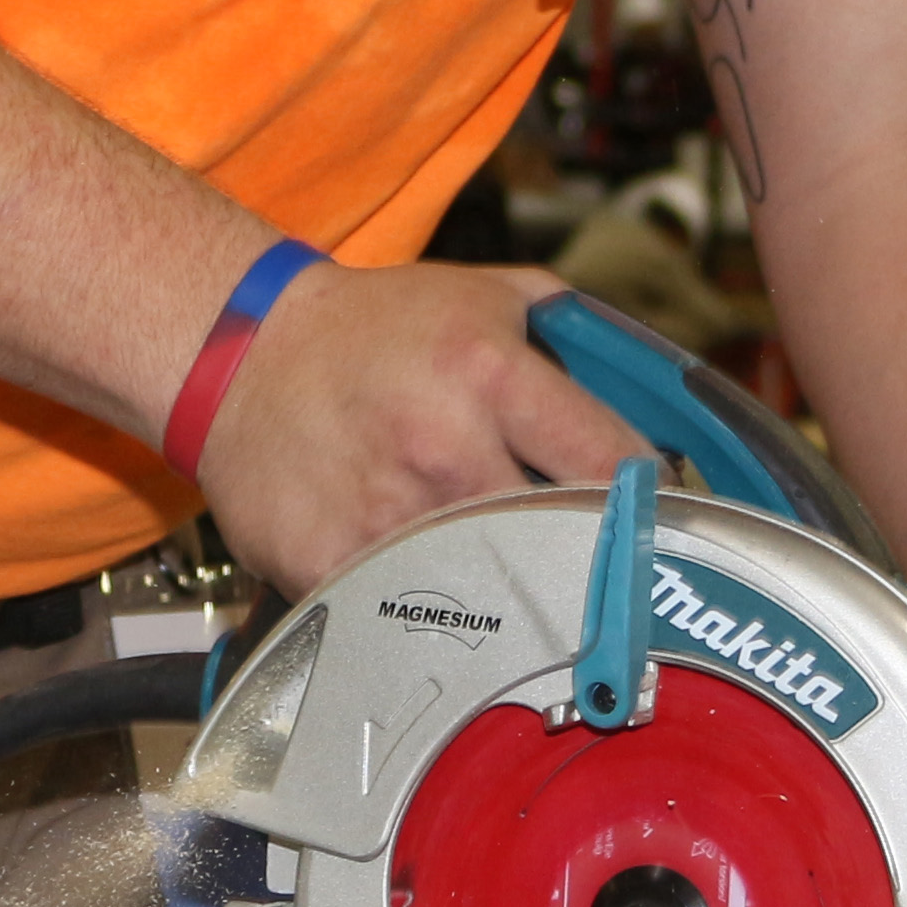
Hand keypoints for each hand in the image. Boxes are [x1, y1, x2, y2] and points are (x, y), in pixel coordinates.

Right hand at [188, 260, 640, 594]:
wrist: (240, 353)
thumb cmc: (374, 328)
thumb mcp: (488, 295)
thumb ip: (581, 336)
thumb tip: (666, 401)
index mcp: (488, 372)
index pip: (611, 461)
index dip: (647, 500)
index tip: (656, 521)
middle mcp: (442, 444)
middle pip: (562, 538)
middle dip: (588, 556)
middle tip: (600, 571)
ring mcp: (384, 511)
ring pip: (493, 587)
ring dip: (514, 591)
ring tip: (515, 579)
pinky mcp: (330, 561)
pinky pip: (412, 610)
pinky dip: (433, 611)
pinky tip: (432, 587)